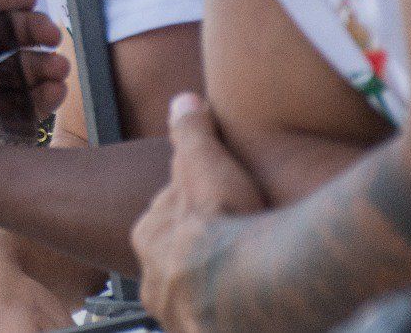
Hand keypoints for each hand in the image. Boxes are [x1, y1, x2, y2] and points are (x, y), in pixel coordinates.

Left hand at [0, 0, 67, 215]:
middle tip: (52, 35)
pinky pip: (32, 105)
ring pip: (26, 73)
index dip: (11, 3)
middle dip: (37, 33)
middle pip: (11, 41)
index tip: (32, 0)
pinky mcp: (3, 125)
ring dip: (48, 65)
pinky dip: (47, 94)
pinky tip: (54, 90)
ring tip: (58, 68)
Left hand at [131, 93, 266, 332]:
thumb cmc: (230, 219)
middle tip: (244, 249)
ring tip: (256, 285)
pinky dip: (238, 319)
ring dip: (223, 294)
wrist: (259, 285)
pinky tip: (261, 313)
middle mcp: (155, 284)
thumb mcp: (208, 162)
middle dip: (207, 260)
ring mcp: (180, 319)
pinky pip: (221, 326)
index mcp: (149, 240)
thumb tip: (182, 100)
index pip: (172, 225)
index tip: (227, 214)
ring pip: (200, 301)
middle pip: (183, 266)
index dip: (201, 215)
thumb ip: (192, 132)